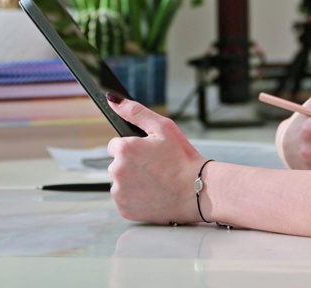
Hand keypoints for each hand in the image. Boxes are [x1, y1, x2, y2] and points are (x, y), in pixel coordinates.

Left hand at [106, 92, 204, 225]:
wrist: (197, 192)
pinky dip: (136, 199)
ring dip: (133, 182)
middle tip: (157, 168)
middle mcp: (116, 171)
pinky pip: (125, 200)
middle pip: (117, 164)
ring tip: (157, 182)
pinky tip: (153, 195)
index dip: (134, 148)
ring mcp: (119, 193)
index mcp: (124, 149)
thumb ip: (135, 111)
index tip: (150, 155)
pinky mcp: (124, 210)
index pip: (116, 145)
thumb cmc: (183, 159)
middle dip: (133, 165)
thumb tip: (112, 99)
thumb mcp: (163, 127)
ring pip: (121, 183)